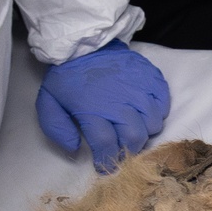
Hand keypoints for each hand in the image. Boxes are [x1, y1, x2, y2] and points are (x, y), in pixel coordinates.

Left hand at [36, 41, 170, 172]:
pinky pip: (163, 105)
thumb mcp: (48, 102)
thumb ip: (57, 129)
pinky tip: (143, 110)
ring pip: (152, 125)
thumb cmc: (68, 76)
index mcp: (93, 110)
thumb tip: (75, 148)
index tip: (105, 167)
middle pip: (135, 139)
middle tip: (120, 147)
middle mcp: (120, 102)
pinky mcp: (153, 79)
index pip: (107, 146)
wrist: (85, 42)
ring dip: (143, 131)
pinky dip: (156, 113)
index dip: (107, 161)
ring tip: (131, 127)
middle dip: (128, 149)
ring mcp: (140, 89)